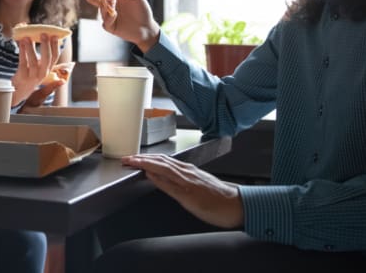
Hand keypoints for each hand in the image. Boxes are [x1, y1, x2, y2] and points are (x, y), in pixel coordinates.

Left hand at [11, 34, 58, 104]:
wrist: (19, 91)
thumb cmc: (29, 74)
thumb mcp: (38, 66)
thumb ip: (38, 53)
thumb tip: (34, 35)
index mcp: (48, 69)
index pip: (55, 57)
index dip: (55, 46)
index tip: (55, 35)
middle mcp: (42, 73)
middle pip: (47, 59)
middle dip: (46, 46)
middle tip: (44, 34)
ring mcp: (32, 76)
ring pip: (33, 61)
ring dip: (31, 48)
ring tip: (27, 37)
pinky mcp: (22, 77)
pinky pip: (23, 63)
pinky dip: (22, 52)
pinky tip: (21, 44)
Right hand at [86, 0, 160, 52]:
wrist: (147, 28)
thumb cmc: (143, 11)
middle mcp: (110, 6)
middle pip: (95, 0)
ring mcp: (109, 16)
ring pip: (101, 10)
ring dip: (104, 6)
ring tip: (112, 2)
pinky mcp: (111, 27)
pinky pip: (105, 23)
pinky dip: (108, 18)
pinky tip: (114, 14)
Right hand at [122, 154, 243, 228]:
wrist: (240, 206)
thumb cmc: (216, 207)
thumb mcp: (187, 200)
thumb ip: (167, 186)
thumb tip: (150, 174)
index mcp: (182, 176)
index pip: (155, 165)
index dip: (139, 162)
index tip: (126, 160)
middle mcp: (186, 170)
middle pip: (159, 160)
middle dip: (142, 158)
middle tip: (127, 158)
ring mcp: (192, 171)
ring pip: (167, 161)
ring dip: (151, 159)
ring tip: (140, 160)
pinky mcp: (197, 175)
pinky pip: (175, 165)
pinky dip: (163, 163)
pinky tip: (162, 166)